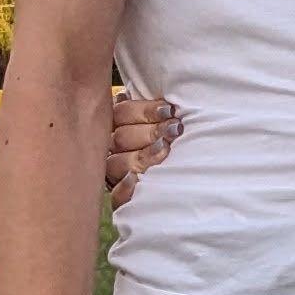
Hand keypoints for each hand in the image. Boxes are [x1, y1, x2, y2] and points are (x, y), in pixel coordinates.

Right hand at [103, 82, 180, 211]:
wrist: (183, 181)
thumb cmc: (172, 140)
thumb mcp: (163, 121)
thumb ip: (156, 109)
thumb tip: (146, 96)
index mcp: (117, 125)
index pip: (122, 113)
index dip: (145, 111)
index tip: (170, 110)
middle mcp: (111, 149)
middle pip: (121, 137)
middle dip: (150, 132)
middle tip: (174, 129)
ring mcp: (113, 174)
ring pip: (117, 163)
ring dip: (142, 156)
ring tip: (165, 149)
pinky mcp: (121, 199)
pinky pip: (116, 196)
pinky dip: (125, 188)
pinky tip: (135, 179)